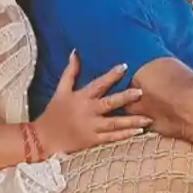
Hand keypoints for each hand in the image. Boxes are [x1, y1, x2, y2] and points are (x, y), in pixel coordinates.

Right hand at [33, 51, 152, 154]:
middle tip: (141, 92)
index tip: (125, 66)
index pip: (98, 84)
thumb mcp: (61, 90)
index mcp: (81, 97)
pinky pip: (111, 138)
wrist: (44, 138)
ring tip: (149, 118)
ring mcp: (91, 127)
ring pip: (114, 123)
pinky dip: (125, 135)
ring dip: (132, 121)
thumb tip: (75, 52)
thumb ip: (70, 72)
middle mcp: (87, 111)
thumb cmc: (54, 112)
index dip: (111, 75)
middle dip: (125, 98)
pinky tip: (139, 131)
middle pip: (109, 103)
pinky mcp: (93, 140)